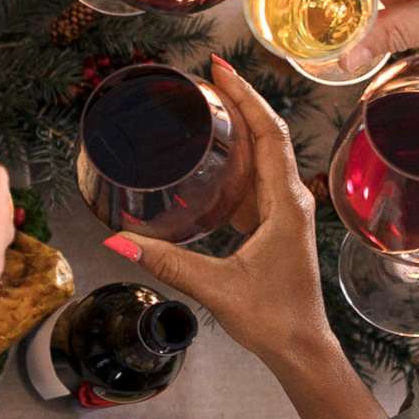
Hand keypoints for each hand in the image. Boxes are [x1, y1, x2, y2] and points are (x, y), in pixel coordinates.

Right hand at [104, 58, 325, 365]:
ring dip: (240, 127)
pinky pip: (256, 179)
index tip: (221, 70)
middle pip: (269, 136)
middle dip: (241, 101)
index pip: (270, 135)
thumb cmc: (273, 319)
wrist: (301, 348)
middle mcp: (290, 200)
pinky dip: (236, 158)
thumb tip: (117, 241)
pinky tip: (213, 156)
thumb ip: (167, 261)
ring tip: (208, 104)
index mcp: (286, 205)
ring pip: (264, 156)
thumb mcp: (215, 288)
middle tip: (208, 76)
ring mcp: (284, 211)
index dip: (247, 98)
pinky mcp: (274, 224)